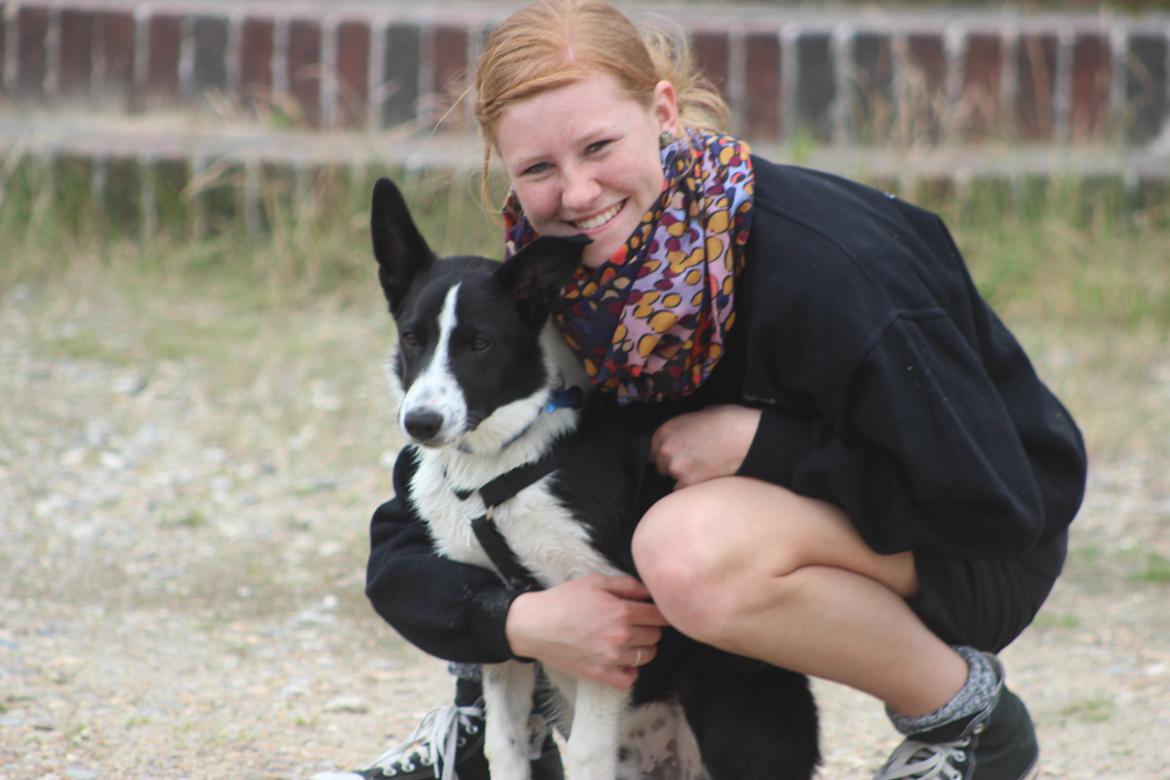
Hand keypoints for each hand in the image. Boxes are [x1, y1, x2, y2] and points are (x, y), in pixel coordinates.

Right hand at [504, 574, 667, 689]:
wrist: (535, 625)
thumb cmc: (564, 599)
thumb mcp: (595, 582)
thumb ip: (627, 585)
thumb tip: (650, 591)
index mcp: (623, 612)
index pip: (660, 616)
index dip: (659, 612)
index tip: (653, 611)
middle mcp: (622, 637)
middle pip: (655, 636)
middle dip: (650, 628)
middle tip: (636, 623)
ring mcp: (612, 658)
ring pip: (646, 656)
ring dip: (642, 647)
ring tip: (628, 640)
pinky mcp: (600, 674)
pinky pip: (629, 679)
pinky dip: (629, 671)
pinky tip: (621, 660)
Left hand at [650, 405, 761, 488]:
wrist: (747, 438)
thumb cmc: (730, 422)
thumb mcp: (702, 414)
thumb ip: (686, 425)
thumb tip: (688, 431)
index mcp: (667, 429)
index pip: (653, 447)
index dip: (665, 452)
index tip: (674, 455)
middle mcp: (666, 449)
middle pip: (661, 465)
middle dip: (673, 464)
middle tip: (693, 462)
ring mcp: (676, 468)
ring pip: (672, 478)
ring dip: (683, 477)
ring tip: (704, 470)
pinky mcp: (688, 483)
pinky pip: (682, 490)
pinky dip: (692, 487)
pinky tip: (706, 479)